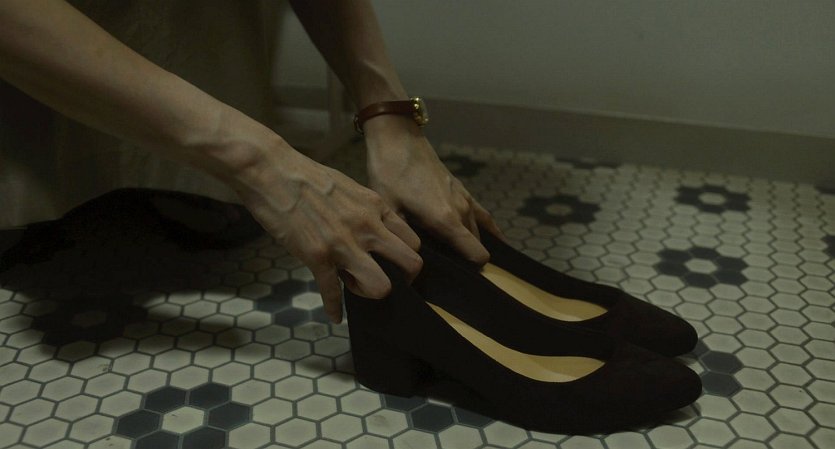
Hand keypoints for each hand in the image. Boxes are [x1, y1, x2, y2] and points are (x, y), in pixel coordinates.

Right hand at [232, 139, 421, 322]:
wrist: (271, 170)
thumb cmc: (306, 175)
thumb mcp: (349, 188)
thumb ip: (364, 211)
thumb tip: (369, 229)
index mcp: (376, 207)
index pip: (413, 241)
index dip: (407, 257)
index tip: (396, 266)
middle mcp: (368, 227)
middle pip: (411, 264)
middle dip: (404, 280)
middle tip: (388, 282)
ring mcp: (344, 244)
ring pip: (381, 286)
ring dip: (371, 293)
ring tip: (356, 288)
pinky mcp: (318, 256)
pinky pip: (333, 292)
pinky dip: (334, 308)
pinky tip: (334, 315)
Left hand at [363, 115, 502, 263]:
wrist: (398, 139)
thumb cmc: (389, 173)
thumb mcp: (388, 209)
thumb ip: (401, 239)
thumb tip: (405, 267)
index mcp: (446, 220)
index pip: (475, 255)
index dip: (470, 271)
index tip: (455, 282)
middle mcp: (462, 211)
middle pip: (476, 247)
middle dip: (466, 262)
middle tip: (445, 275)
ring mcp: (464, 199)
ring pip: (479, 232)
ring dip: (472, 246)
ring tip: (457, 263)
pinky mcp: (462, 191)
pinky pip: (483, 215)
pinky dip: (488, 230)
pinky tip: (494, 241)